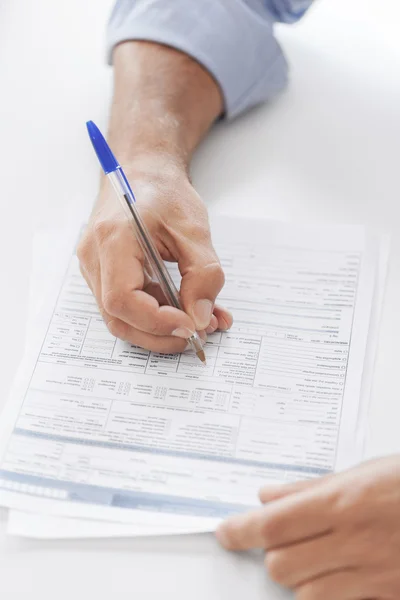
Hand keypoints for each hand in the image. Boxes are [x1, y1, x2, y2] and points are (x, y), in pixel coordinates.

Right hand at [77, 160, 231, 353]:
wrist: (143, 172)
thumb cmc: (165, 193)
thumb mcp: (195, 231)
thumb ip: (202, 276)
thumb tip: (201, 319)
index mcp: (113, 238)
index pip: (122, 299)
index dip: (156, 321)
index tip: (190, 326)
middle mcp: (94, 256)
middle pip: (118, 317)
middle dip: (159, 335)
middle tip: (197, 335)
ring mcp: (94, 267)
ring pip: (121, 317)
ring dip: (160, 329)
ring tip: (198, 322)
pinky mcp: (104, 274)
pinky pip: (127, 305)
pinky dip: (156, 315)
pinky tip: (184, 309)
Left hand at [216, 456, 399, 598]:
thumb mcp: (365, 472)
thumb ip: (313, 488)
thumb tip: (270, 496)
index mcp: (344, 502)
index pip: (272, 524)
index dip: (240, 530)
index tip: (226, 532)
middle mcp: (355, 542)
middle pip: (281, 566)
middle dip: (273, 553)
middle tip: (281, 538)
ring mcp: (376, 577)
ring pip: (306, 594)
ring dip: (301, 577)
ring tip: (316, 554)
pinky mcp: (389, 596)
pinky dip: (330, 593)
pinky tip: (342, 573)